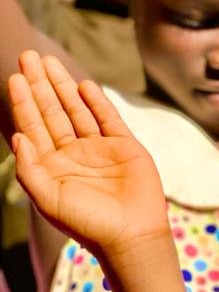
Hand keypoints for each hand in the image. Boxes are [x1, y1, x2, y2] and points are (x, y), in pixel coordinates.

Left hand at [9, 52, 168, 258]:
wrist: (131, 235)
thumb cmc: (88, 223)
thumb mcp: (47, 199)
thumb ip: (29, 168)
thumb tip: (18, 135)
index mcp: (52, 167)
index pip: (33, 126)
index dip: (24, 102)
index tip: (15, 77)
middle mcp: (73, 155)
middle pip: (52, 112)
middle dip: (39, 84)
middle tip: (28, 55)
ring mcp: (99, 150)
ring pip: (77, 110)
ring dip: (64, 86)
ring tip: (50, 62)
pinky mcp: (124, 147)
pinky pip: (108, 118)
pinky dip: (97, 102)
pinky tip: (84, 85)